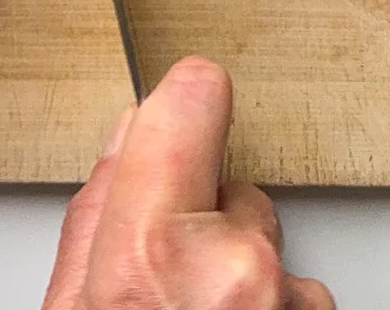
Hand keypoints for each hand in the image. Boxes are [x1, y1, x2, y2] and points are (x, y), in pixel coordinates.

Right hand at [44, 59, 333, 309]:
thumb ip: (94, 222)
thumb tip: (125, 142)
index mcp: (151, 254)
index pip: (191, 100)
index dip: (179, 103)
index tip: (180, 101)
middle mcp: (233, 270)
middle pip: (230, 186)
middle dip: (203, 220)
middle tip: (164, 288)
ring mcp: (287, 298)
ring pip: (265, 241)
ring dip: (237, 271)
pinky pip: (295, 287)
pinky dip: (269, 305)